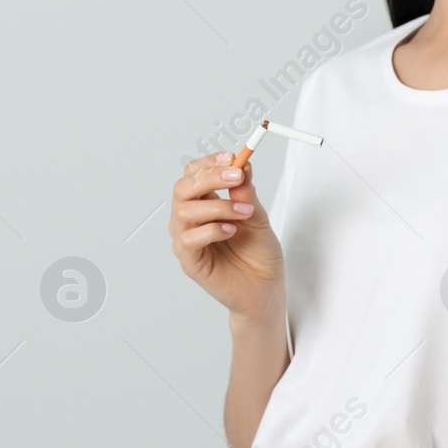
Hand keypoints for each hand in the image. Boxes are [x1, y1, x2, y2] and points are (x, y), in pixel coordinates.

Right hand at [170, 151, 284, 322]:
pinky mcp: (190, 262)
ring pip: (185, 211)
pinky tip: (231, 231)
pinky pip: (189, 239)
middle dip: (210, 177)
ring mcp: (186, 240)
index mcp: (203, 203)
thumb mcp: (256, 216)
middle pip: (183, 188)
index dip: (209, 163)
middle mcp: (189, 220)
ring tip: (244, 213)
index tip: (232, 157)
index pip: (193, 174)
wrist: (265, 289)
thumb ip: (246, 193)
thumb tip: (243, 165)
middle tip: (236, 177)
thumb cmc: (258, 253)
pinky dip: (211, 230)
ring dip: (218, 206)